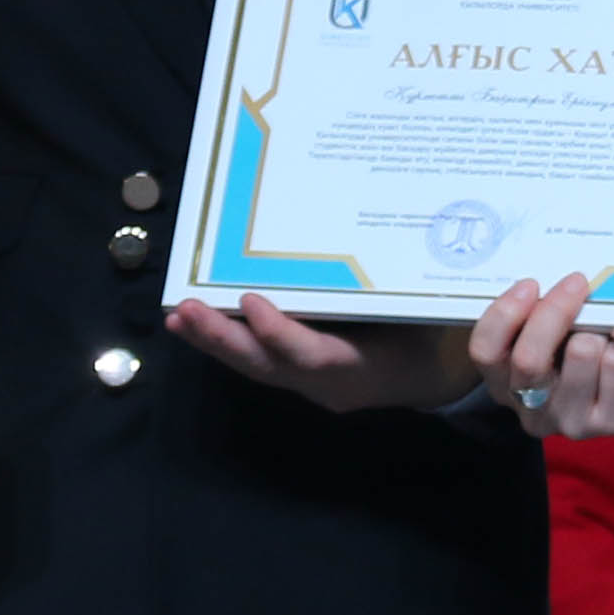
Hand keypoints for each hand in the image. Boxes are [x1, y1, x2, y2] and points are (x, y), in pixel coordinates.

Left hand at [162, 293, 465, 413]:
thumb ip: (401, 286)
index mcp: (363, 368)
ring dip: (212, 340)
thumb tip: (387, 230)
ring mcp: (309, 384)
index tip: (251, 300)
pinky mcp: (296, 374)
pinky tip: (190, 321)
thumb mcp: (425, 311)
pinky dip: (222, 340)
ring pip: (253, 366)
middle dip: (224, 339)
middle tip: (187, 311)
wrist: (435, 374)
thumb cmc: (432, 332)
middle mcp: (328, 384)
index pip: (315, 357)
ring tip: (178, 315)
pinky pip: (255, 360)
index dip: (281, 333)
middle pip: (267, 367)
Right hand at [469, 276, 613, 443]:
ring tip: (603, 329)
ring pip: (579, 355)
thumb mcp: (554, 332)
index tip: (530, 284)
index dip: (504, 314)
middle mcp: (528, 408)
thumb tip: (549, 279)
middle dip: (554, 312)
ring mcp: (566, 421)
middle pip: (528, 359)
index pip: (485, 350)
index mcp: (504, 380)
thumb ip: (540, 313)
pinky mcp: (604, 425)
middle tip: (576, 284)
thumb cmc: (585, 352)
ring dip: (595, 331)